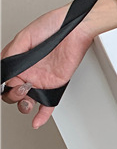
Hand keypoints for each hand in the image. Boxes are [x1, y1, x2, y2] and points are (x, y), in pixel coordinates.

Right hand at [1, 3, 95, 128]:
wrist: (76, 29)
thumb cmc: (52, 26)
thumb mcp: (24, 37)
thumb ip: (11, 55)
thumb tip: (1, 70)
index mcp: (18, 61)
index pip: (3, 80)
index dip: (2, 85)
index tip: (4, 85)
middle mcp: (28, 72)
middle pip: (12, 93)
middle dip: (12, 95)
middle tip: (21, 87)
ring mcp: (41, 80)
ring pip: (27, 101)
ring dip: (23, 105)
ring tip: (27, 99)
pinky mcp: (56, 85)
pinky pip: (48, 104)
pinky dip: (42, 115)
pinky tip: (36, 122)